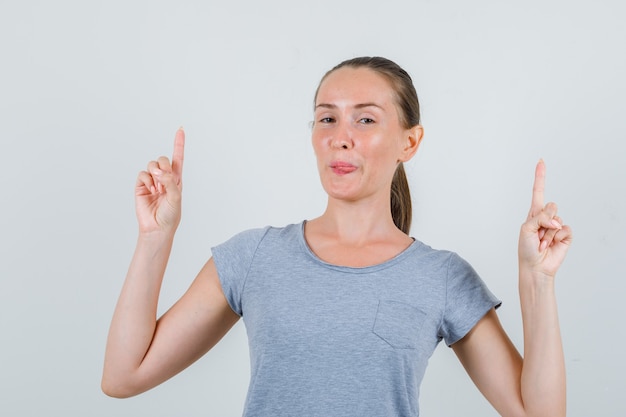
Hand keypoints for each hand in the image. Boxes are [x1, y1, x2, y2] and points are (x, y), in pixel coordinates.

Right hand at [135, 128, 184, 233]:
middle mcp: (164, 178)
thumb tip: (159, 172)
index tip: (181, 129)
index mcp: (176, 179)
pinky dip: (146, 180)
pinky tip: (150, 190)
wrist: (157, 227)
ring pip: (152, 165)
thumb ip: (170, 182)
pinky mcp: (141, 186)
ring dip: (155, 174)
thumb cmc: (170, 214)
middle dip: (164, 166)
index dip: (179, 143)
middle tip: (164, 179)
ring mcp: (152, 181)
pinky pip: (142, 174)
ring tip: (157, 188)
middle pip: (163, 159)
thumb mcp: (176, 197)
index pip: (178, 158)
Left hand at [518, 160, 572, 278]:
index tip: (541, 161)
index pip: (538, 192)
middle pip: (550, 205)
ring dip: (548, 232)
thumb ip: (539, 217)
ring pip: (557, 217)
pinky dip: (557, 237)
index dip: (540, 177)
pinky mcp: (565, 235)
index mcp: (533, 214)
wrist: (535, 267)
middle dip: (544, 219)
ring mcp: (556, 226)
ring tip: (542, 242)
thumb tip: (556, 219)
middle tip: (537, 234)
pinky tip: (551, 245)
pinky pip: (565, 228)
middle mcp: (545, 218)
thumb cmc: (526, 249)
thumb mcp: (526, 228)